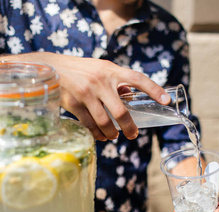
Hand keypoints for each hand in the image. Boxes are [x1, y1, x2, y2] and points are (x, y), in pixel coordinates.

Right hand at [34, 53, 170, 140]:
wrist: (51, 68)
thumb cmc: (81, 70)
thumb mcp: (100, 68)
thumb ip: (115, 81)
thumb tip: (129, 96)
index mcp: (111, 70)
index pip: (137, 79)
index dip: (153, 89)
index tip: (166, 101)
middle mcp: (100, 81)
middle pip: (121, 112)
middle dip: (129, 127)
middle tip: (133, 135)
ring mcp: (86, 93)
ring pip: (105, 122)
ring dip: (112, 134)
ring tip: (114, 137)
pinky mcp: (73, 104)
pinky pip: (89, 125)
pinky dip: (97, 133)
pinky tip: (100, 136)